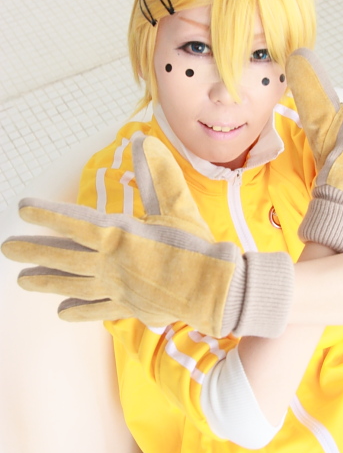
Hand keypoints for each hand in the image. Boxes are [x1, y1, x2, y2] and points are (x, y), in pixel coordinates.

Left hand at [1, 137, 293, 337]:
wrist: (213, 289)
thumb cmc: (196, 245)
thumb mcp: (178, 204)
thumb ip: (158, 172)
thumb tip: (144, 140)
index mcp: (119, 235)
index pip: (73, 222)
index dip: (46, 214)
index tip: (23, 208)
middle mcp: (110, 263)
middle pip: (62, 256)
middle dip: (32, 250)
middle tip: (7, 248)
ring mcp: (116, 288)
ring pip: (71, 284)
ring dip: (45, 281)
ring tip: (22, 280)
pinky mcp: (127, 307)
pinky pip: (95, 309)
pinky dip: (77, 310)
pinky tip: (60, 312)